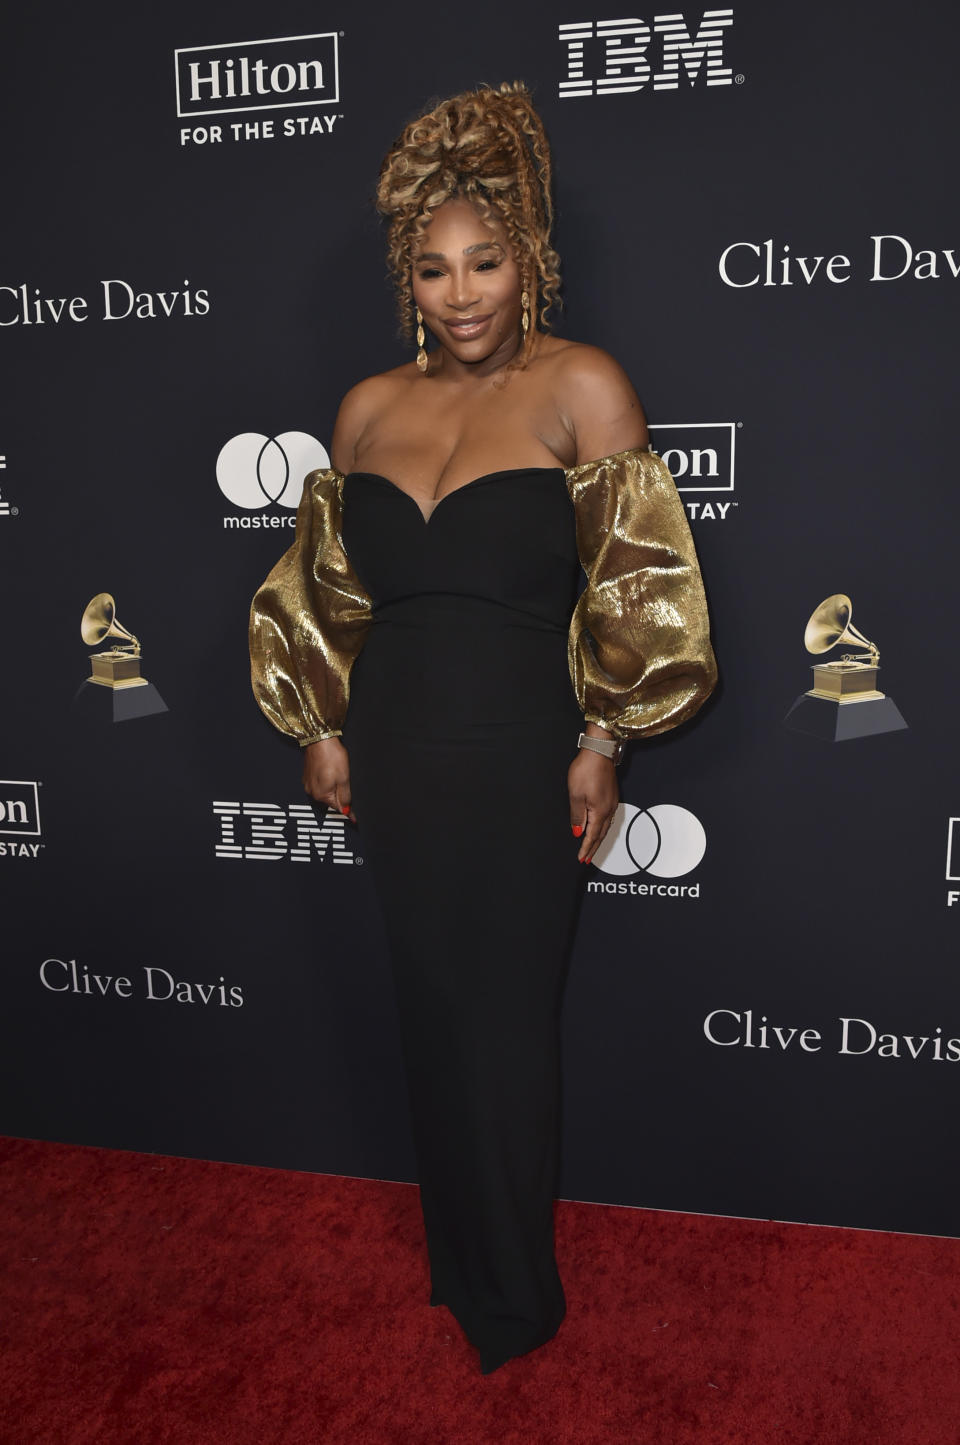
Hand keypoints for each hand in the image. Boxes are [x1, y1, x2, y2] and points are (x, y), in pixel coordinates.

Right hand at [302, 737, 355, 821]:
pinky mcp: (308, 775)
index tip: (355, 816)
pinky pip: (320, 783)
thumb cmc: (331, 756)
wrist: (320, 739)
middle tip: (348, 785)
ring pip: (326, 791)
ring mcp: (308, 783)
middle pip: (331, 800)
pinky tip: (332, 771)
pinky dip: (327, 780)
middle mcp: (312, 791)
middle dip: (341, 796)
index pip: (337, 808)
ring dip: (334, 787)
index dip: (348, 809)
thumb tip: (346, 811)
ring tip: (340, 774)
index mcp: (321, 795)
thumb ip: (345, 797)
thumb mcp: (344, 779)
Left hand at [568, 748, 618, 862]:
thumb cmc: (586, 770)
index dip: (586, 848)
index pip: (592, 836)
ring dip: (598, 839)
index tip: (581, 859)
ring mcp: (612, 803)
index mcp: (600, 812)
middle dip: (593, 848)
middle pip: (601, 834)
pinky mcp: (611, 796)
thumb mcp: (576, 795)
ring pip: (605, 827)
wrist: (599, 752)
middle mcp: (609, 809)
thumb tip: (578, 832)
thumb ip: (578, 816)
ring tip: (591, 848)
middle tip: (586, 859)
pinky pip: (607, 818)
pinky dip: (602, 828)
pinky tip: (598, 828)